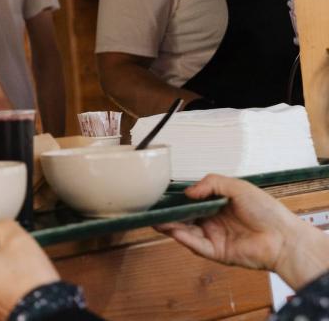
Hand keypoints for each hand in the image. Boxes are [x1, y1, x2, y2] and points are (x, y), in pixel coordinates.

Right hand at [155, 174, 328, 289]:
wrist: (283, 237)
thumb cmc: (266, 210)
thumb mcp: (238, 187)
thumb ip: (211, 183)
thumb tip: (188, 192)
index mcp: (217, 205)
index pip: (191, 201)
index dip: (176, 198)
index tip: (160, 194)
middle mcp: (213, 221)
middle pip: (184, 217)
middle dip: (168, 213)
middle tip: (151, 208)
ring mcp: (213, 237)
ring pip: (186, 231)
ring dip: (170, 226)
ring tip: (155, 219)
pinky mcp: (216, 252)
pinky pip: (196, 245)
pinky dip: (183, 238)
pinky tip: (174, 230)